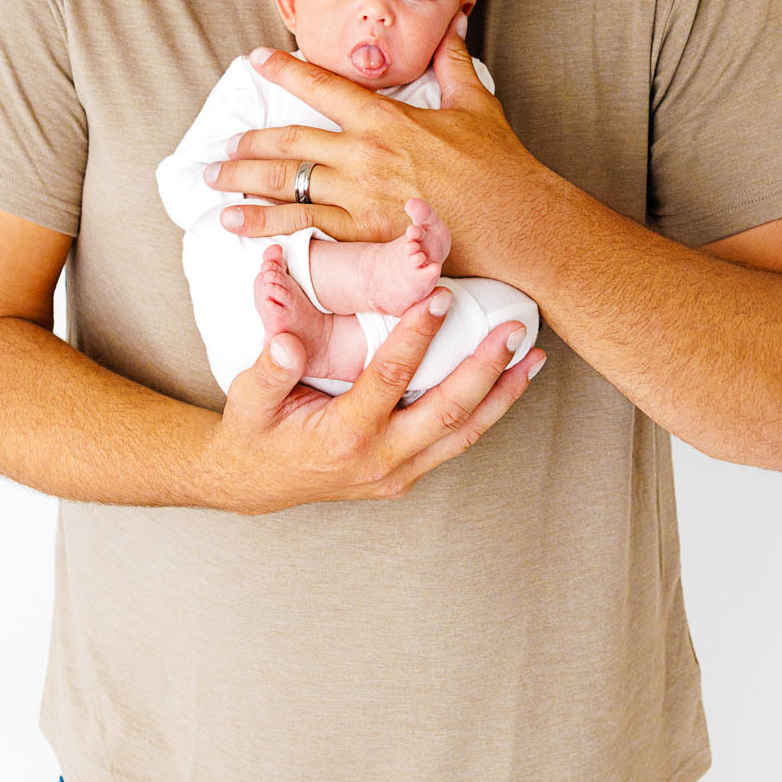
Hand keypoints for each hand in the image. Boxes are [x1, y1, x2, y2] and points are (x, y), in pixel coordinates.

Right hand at [201, 284, 545, 515]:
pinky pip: (458, 441)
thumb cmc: (254, 433)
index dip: (417, 336)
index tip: (439, 297)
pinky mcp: (408, 473)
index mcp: (343, 436)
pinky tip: (510, 382)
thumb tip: (286, 340)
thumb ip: (269, 369)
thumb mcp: (248, 400)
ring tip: (533, 357)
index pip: (389, 378)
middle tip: (511, 329)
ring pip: (464, 433)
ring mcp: (399, 471)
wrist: (255, 483)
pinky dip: (488, 411)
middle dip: (484, 368)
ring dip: (503, 394)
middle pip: (447, 412)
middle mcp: (380, 460)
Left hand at [202, 19, 543, 276]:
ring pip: (286, 185)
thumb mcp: (475, 101)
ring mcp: (360, 197)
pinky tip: (237, 227)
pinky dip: (266, 227)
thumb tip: (456, 16)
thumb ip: (453, 59)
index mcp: (386, 118)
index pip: (322, 85)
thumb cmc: (499, 164)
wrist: (516, 222)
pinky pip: (303, 229)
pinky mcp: (364, 235)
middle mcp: (364, 155)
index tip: (256, 59)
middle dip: (249, 143)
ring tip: (215, 182)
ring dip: (244, 183)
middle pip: (289, 142)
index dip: (284, 69)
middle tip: (224, 146)